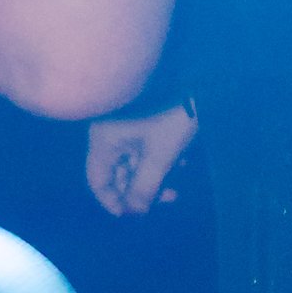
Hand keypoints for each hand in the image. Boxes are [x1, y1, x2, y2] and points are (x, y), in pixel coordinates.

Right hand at [85, 100, 197, 216]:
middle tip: (169, 198)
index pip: (97, 180)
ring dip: (155, 176)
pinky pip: (143, 148)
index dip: (113, 201)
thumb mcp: (161, 156)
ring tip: (179, 181)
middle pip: (117, 172)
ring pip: (133, 162)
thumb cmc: (170, 117)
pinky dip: (159, 160)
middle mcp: (109, 134)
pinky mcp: (142, 120)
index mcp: (105, 141)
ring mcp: (125, 126)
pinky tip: (181, 161)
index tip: (134, 215)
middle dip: (141, 189)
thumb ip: (144, 188)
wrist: (194, 76)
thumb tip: (133, 214)